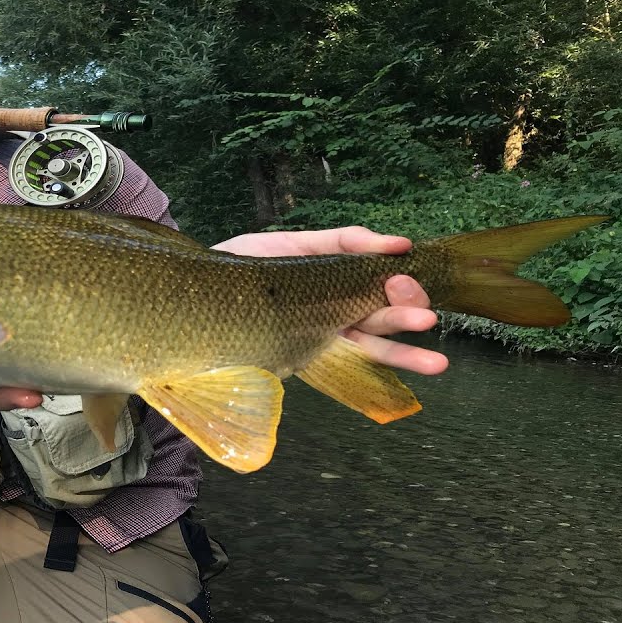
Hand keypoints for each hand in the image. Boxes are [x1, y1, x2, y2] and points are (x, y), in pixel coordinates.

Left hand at [213, 226, 446, 374]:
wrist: (184, 300)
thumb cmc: (234, 268)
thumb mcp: (283, 245)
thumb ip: (335, 242)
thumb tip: (392, 243)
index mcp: (328, 278)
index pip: (373, 280)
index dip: (395, 277)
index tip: (409, 266)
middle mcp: (327, 311)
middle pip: (375, 315)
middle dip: (402, 314)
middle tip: (423, 315)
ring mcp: (314, 338)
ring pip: (366, 347)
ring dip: (401, 353)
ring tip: (437, 363)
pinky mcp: (296, 361)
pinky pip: (338, 369)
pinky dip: (371, 372)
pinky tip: (405, 380)